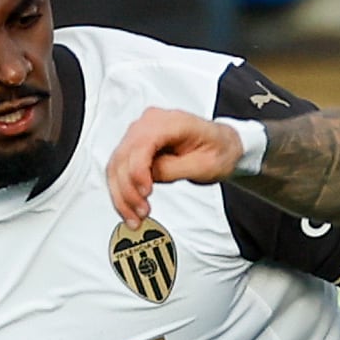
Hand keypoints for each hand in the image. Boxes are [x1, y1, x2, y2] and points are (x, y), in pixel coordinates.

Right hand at [107, 106, 241, 224]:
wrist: (223, 146)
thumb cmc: (218, 149)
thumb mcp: (204, 164)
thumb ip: (174, 168)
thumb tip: (149, 176)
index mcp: (169, 121)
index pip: (141, 144)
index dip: (138, 171)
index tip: (145, 192)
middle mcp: (149, 123)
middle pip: (123, 157)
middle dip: (127, 190)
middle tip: (141, 212)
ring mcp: (139, 134)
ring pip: (116, 166)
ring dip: (121, 195)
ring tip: (133, 217)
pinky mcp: (136, 147)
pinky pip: (120, 169)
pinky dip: (122, 191)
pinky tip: (129, 208)